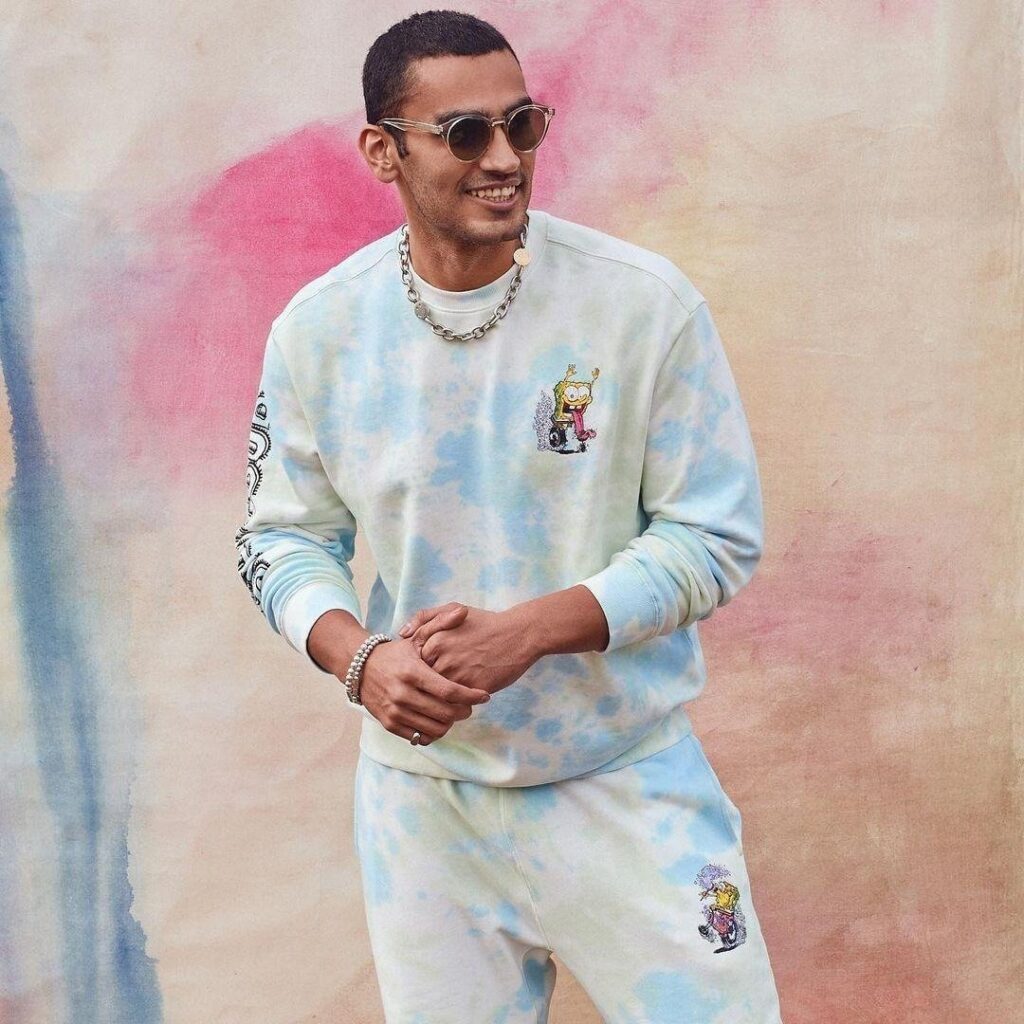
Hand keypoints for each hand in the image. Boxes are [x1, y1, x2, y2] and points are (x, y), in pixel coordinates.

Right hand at [358, 630, 490, 745]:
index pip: (449, 690)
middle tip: (470, 705)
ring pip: (435, 728)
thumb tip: (463, 612)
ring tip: (454, 712)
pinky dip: (433, 732)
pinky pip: (419, 736)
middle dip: (464, 711)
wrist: (360, 668)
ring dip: (450, 723)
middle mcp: (402, 693)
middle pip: (445, 712)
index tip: (484, 695)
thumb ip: (441, 623)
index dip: (471, 696)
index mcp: (412, 672)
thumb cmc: (396, 653)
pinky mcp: (389, 724)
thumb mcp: (417, 637)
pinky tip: (437, 720)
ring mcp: (395, 711)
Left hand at [399, 602, 539, 695]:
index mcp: (435, 640)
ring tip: (446, 700)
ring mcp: (458, 674)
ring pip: (439, 695)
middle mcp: (443, 658)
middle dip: (427, 688)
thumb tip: (402, 634)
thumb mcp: (453, 609)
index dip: (420, 670)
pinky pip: (458, 703)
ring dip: (440, 700)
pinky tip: (462, 701)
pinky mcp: (474, 688)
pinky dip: (457, 704)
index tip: (427, 672)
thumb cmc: (485, 622)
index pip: (415, 665)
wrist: (519, 635)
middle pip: (424, 682)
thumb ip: (425, 618)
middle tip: (433, 689)